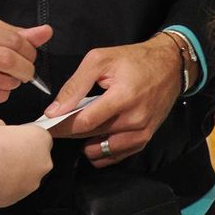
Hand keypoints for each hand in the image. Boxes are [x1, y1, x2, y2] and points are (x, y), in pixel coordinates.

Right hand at [0, 17, 52, 107]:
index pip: (10, 40)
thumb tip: (45, 32)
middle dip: (26, 68)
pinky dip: (3, 92)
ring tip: (10, 76)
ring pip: (3, 82)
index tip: (31, 54)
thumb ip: (13, 32)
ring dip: (14, 81)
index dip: (28, 49)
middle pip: (8, 61)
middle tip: (28, 70)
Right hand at [0, 118, 52, 208]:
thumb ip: (0, 125)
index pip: (40, 133)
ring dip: (15, 168)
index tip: (13, 135)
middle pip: (36, 154)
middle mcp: (41, 162)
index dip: (25, 133)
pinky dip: (8, 182)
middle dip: (22, 152)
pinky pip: (17, 186)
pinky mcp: (20, 198)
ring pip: (27, 172)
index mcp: (39, 139)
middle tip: (2, 148)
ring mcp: (32, 182)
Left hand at [45, 35, 182, 167]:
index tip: (46, 126)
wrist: (169, 65)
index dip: (62, 126)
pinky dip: (103, 153)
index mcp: (122, 97)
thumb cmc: (133, 59)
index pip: (84, 122)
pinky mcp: (146, 137)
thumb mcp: (100, 60)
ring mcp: (142, 131)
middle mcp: (134, 119)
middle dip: (70, 132)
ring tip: (76, 131)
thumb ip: (76, 84)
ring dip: (86, 144)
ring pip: (104, 149)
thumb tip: (55, 109)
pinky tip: (93, 143)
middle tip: (55, 127)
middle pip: (92, 135)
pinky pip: (119, 155)